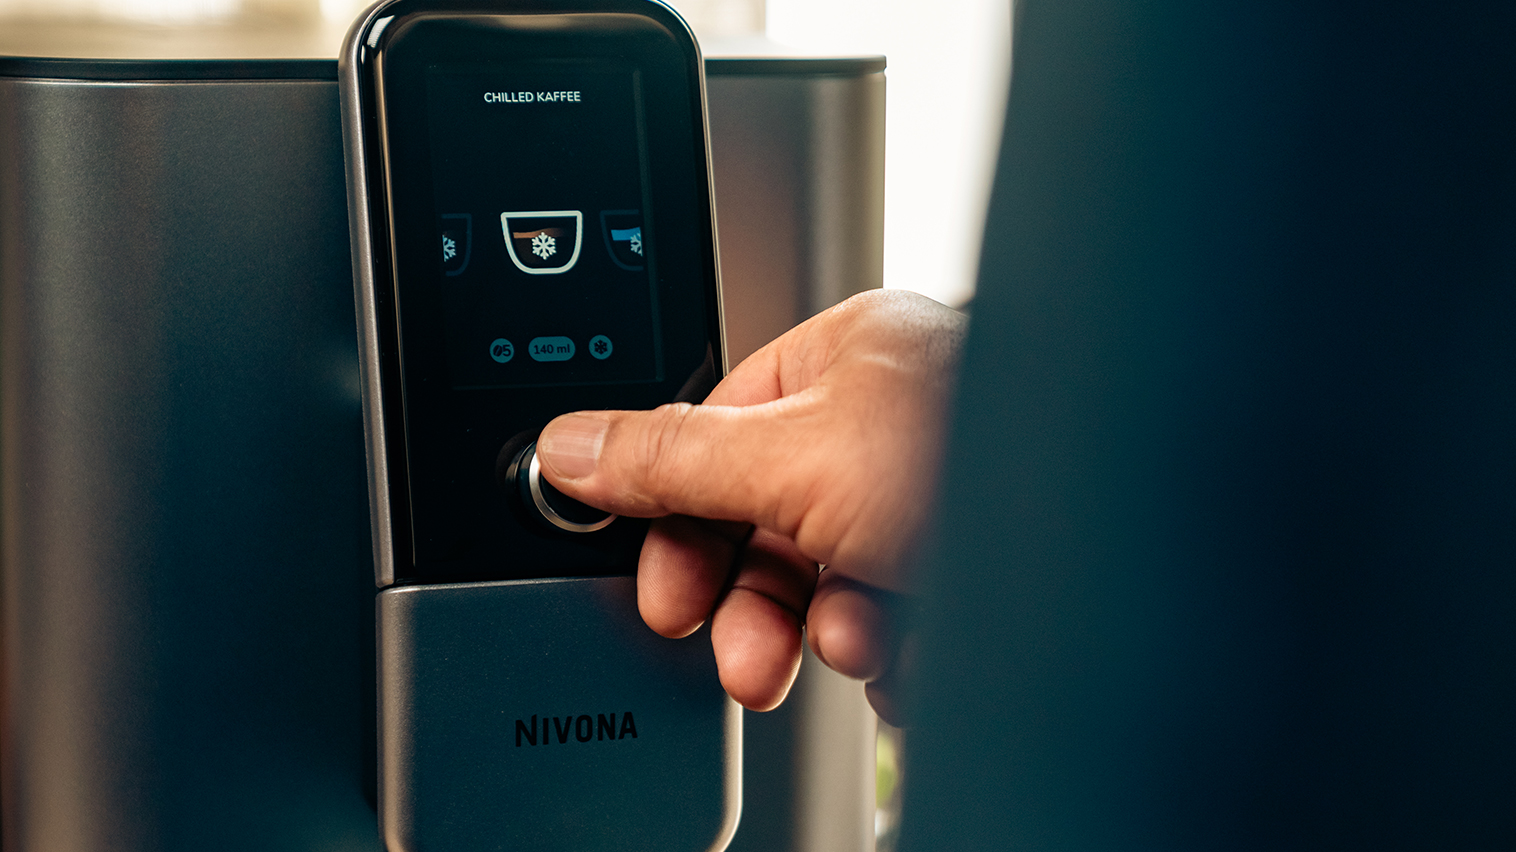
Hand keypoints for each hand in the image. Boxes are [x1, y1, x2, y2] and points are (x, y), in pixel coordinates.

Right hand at [535, 289, 965, 721]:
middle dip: (761, 605)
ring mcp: (934, 496)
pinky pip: (900, 618)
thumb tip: (568, 446)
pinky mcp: (975, 564)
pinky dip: (900, 651)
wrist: (1134, 548)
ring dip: (837, 632)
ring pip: (835, 584)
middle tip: (748, 658)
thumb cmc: (989, 453)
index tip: (663, 592)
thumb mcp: (796, 461)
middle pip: (772, 524)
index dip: (680, 523)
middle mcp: (889, 421)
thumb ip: (670, 459)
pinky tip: (921, 653)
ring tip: (868, 643)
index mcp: (843, 360)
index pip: (715, 438)